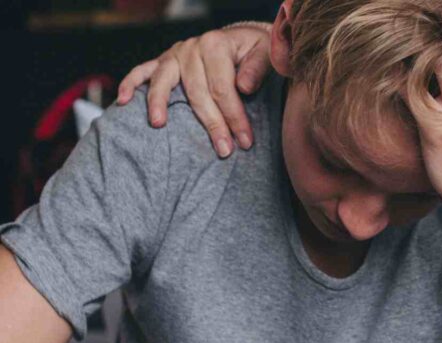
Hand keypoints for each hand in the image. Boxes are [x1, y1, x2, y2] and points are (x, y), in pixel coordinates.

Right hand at [117, 22, 271, 157]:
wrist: (242, 40)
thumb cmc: (255, 50)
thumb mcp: (266, 52)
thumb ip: (257, 68)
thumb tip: (244, 87)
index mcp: (216, 44)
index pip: (223, 88)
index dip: (234, 117)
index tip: (245, 141)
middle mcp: (191, 48)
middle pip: (197, 92)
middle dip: (212, 124)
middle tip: (224, 150)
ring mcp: (174, 55)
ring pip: (164, 82)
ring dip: (160, 103)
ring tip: (159, 125)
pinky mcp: (163, 62)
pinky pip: (142, 72)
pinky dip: (130, 84)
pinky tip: (123, 101)